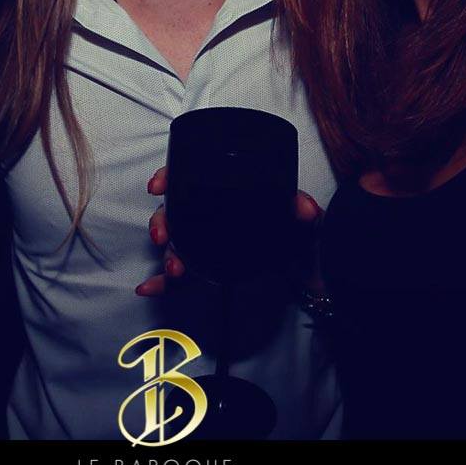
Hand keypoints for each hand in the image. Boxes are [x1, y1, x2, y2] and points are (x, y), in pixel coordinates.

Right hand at [134, 165, 325, 296]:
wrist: (318, 278)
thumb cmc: (310, 240)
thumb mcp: (310, 223)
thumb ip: (308, 213)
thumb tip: (303, 206)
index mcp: (234, 197)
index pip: (195, 178)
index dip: (171, 176)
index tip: (160, 186)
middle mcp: (217, 217)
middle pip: (176, 212)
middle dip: (162, 221)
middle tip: (163, 235)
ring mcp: (212, 244)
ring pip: (176, 244)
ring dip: (167, 255)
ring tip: (174, 270)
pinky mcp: (212, 271)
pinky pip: (183, 277)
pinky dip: (163, 283)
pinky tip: (148, 287)